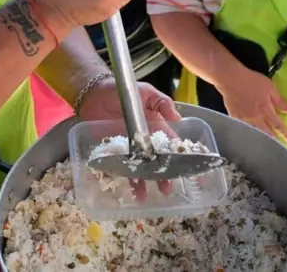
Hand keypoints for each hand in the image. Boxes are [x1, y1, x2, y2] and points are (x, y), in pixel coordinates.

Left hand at [77, 78, 181, 198]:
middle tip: (167, 189)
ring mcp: (128, 149)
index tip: (191, 174)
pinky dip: (119, 179)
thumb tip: (179, 118)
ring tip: (143, 195)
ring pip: (137, 169)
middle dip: (162, 177)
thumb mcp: (147, 92)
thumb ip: (163, 103)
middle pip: (156, 164)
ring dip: (141, 183)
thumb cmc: (124, 91)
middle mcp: (144, 143)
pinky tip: (122, 189)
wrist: (95, 92)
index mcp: (156, 130)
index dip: (182, 160)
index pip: (171, 148)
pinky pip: (117, 168)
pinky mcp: (111, 152)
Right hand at [217, 68, 286, 141]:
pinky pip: (243, 129)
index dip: (285, 133)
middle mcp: (256, 117)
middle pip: (267, 133)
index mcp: (265, 109)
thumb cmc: (251, 80)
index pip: (278, 124)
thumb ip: (279, 100)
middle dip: (275, 140)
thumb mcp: (269, 86)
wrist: (230, 79)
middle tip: (282, 146)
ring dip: (262, 139)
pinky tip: (251, 136)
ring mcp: (244, 119)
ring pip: (255, 133)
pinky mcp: (235, 118)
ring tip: (268, 145)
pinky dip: (249, 134)